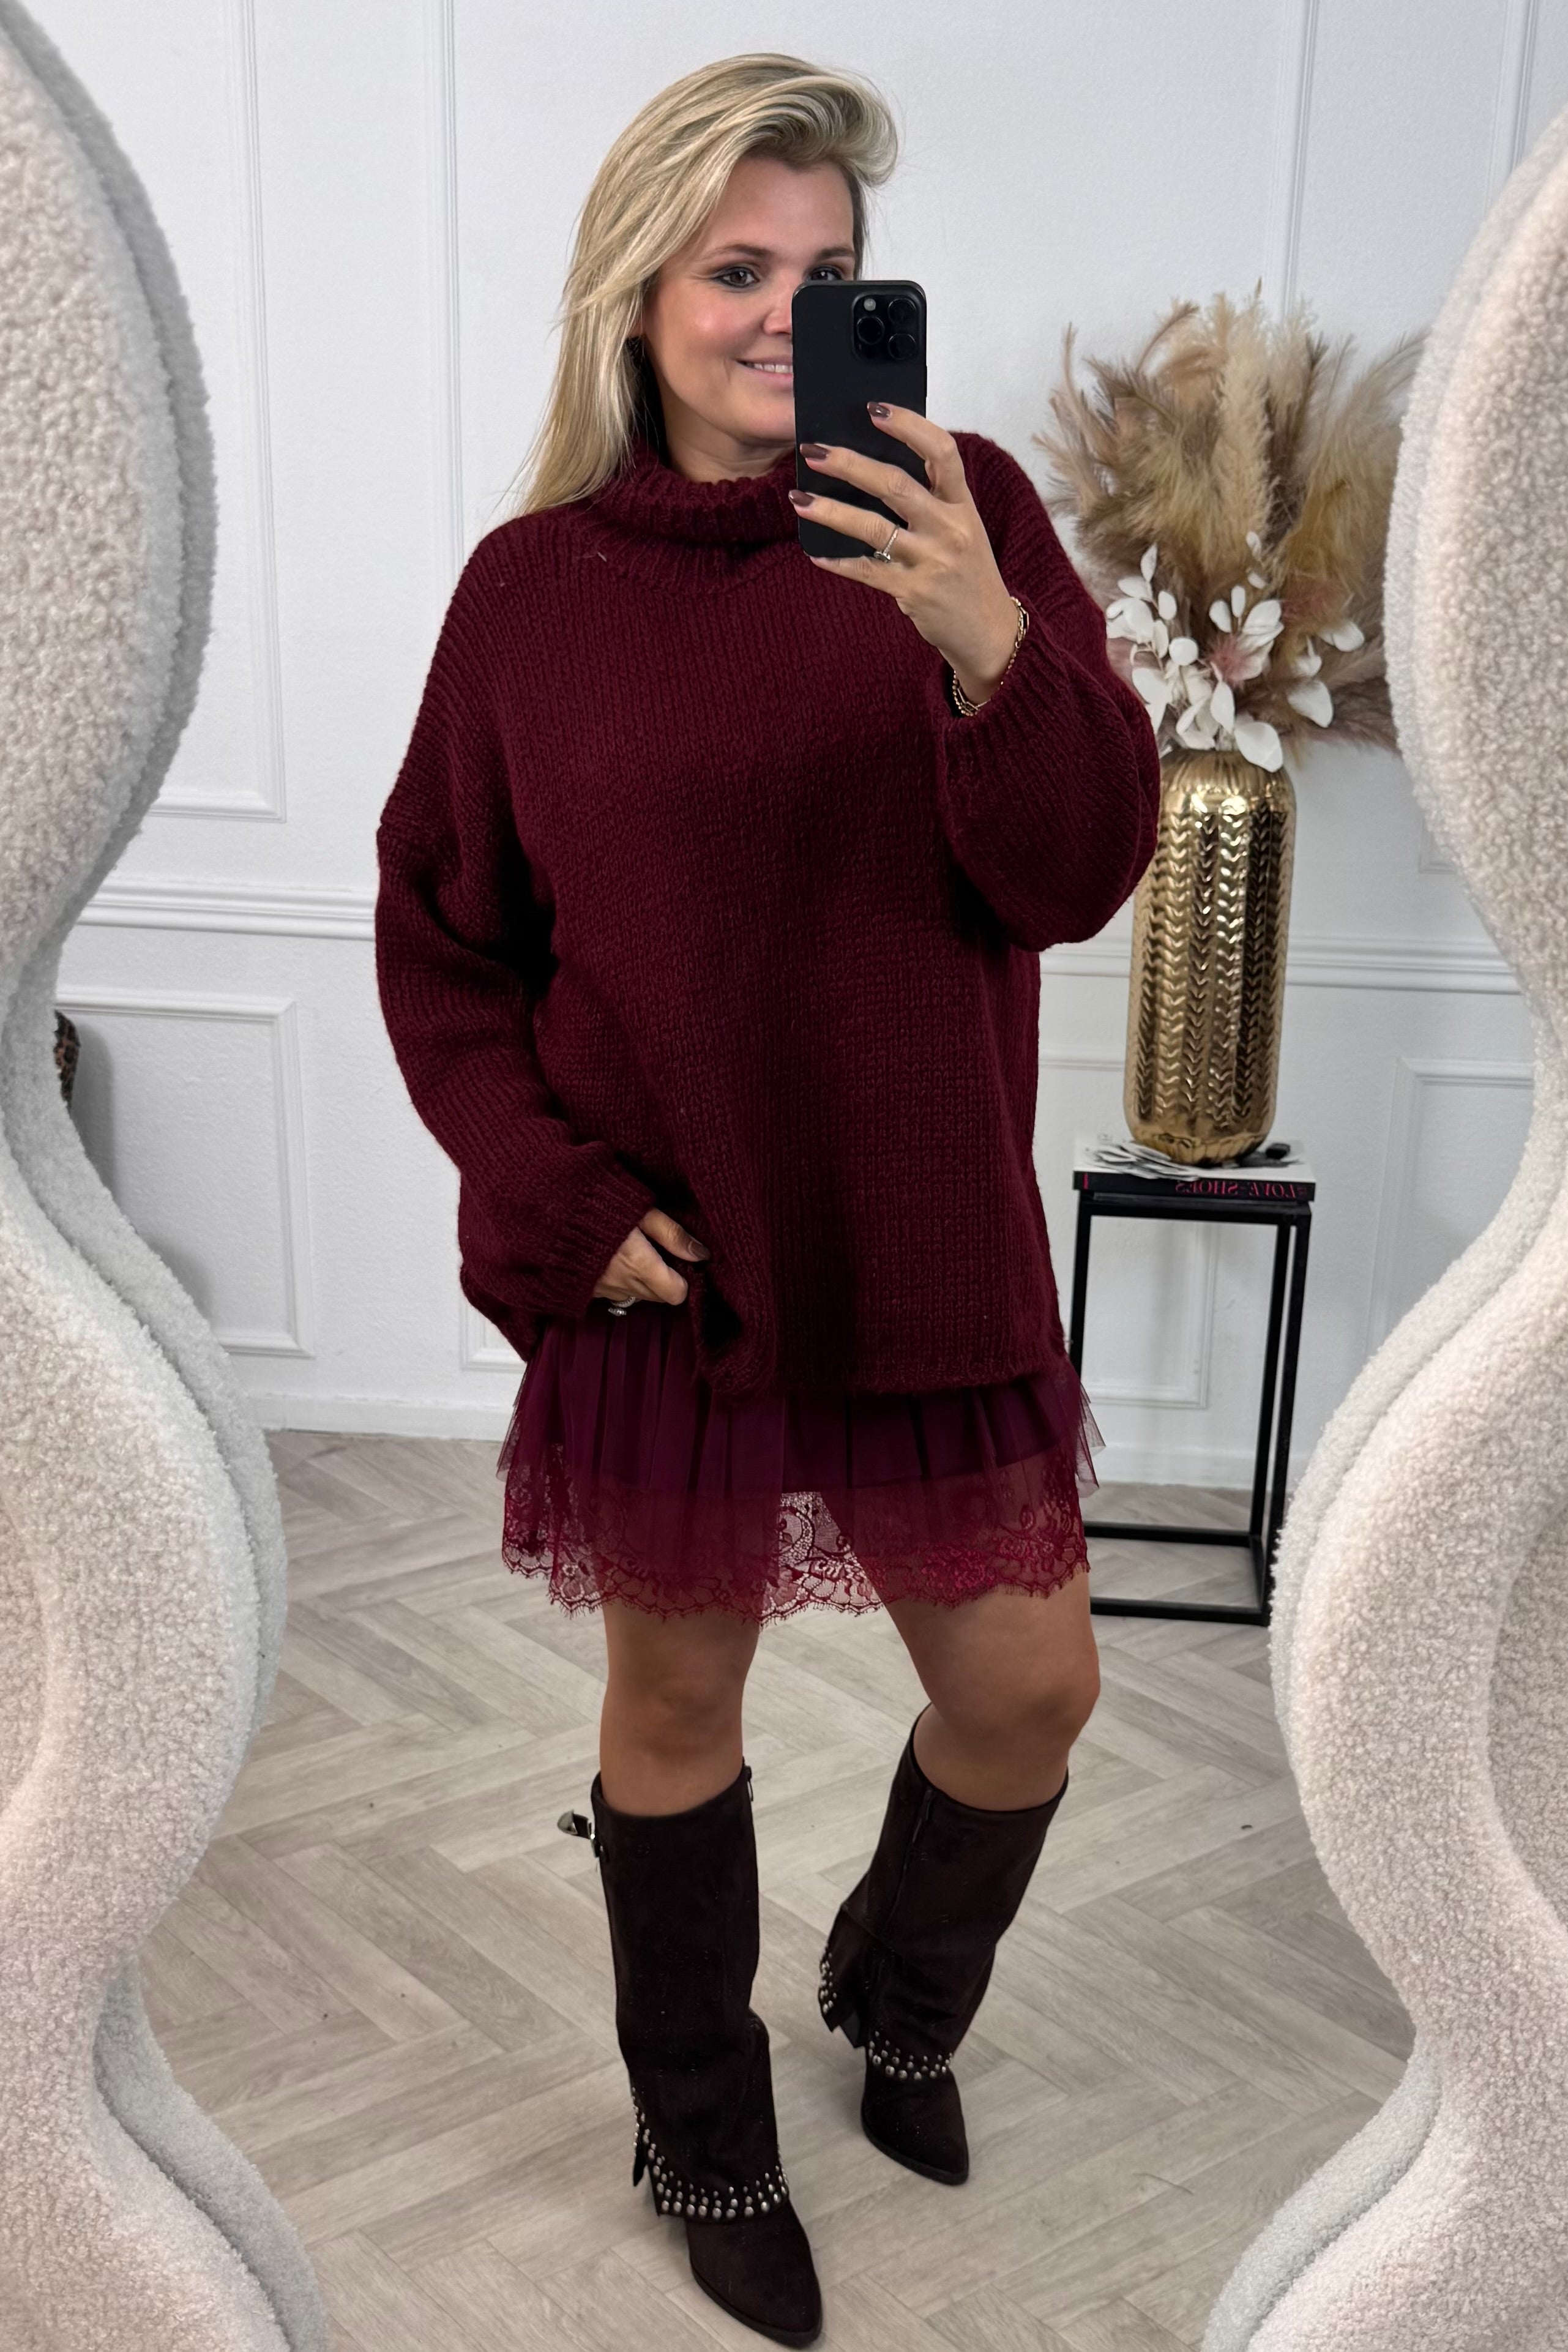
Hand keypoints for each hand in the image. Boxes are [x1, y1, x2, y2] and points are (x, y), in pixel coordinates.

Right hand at [593, 1207, 708, 1307]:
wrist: (549, 1210)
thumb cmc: (599, 1204)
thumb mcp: (642, 1212)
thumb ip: (672, 1235)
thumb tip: (702, 1254)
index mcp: (639, 1266)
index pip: (677, 1294)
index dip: (682, 1279)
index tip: (677, 1260)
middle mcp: (622, 1284)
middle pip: (658, 1297)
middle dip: (663, 1280)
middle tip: (656, 1252)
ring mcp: (602, 1290)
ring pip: (637, 1296)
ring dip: (641, 1282)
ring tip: (632, 1253)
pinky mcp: (586, 1290)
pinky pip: (615, 1294)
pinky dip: (620, 1281)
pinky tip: (612, 1259)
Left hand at [789, 406, 1020, 703]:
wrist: (989, 632)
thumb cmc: (968, 573)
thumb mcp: (963, 528)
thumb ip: (931, 499)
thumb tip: (874, 467)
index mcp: (962, 505)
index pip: (941, 452)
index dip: (908, 426)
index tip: (874, 409)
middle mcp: (949, 529)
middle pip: (895, 484)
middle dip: (849, 463)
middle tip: (813, 451)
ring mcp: (931, 561)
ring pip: (873, 527)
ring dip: (831, 510)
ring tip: (798, 498)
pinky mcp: (913, 592)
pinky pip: (866, 571)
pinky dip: (838, 561)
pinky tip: (815, 552)